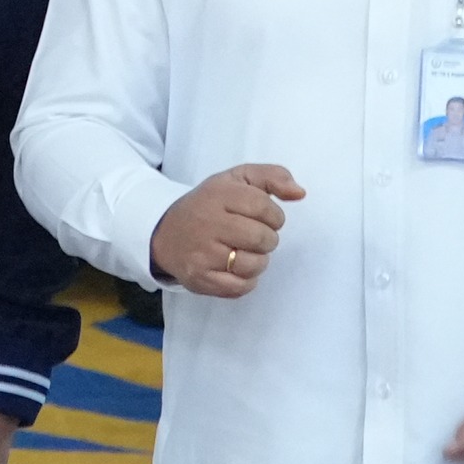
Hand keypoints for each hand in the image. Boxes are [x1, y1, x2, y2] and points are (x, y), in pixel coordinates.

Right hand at [150, 161, 305, 297]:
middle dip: (266, 239)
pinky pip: (241, 287)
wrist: (163, 232)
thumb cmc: (210, 205)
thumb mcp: (237, 180)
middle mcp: (207, 222)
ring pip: (254, 265)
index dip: (273, 216)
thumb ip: (273, 177)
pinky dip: (245, 281)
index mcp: (218, 194)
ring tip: (241, 252)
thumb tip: (300, 193)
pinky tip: (233, 268)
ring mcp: (202, 253)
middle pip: (263, 238)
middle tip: (251, 236)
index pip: (265, 207)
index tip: (261, 217)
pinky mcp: (200, 278)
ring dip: (257, 261)